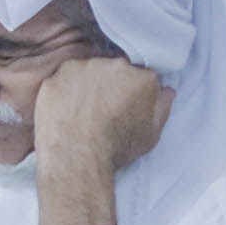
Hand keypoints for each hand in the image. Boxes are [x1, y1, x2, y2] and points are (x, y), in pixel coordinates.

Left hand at [30, 54, 170, 177]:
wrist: (77, 159)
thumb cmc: (116, 150)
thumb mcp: (151, 135)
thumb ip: (162, 108)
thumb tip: (167, 91)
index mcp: (141, 78)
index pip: (142, 76)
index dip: (135, 93)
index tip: (127, 107)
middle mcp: (114, 65)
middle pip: (115, 70)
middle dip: (111, 85)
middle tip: (103, 111)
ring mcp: (83, 68)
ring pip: (88, 71)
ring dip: (87, 85)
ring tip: (82, 113)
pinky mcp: (58, 76)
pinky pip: (63, 79)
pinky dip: (64, 91)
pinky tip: (65, 112)